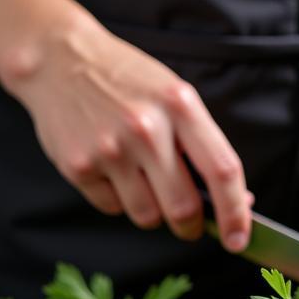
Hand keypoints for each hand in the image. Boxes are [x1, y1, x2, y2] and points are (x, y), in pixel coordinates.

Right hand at [4, 16, 251, 249]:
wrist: (59, 59)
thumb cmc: (128, 82)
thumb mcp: (175, 99)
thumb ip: (203, 146)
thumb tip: (236, 198)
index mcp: (180, 107)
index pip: (222, 171)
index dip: (236, 213)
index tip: (239, 239)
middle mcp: (146, 128)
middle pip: (184, 208)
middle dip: (192, 227)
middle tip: (191, 225)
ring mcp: (109, 149)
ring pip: (148, 216)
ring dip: (154, 214)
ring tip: (145, 183)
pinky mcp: (78, 166)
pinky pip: (112, 208)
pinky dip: (120, 200)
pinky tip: (113, 170)